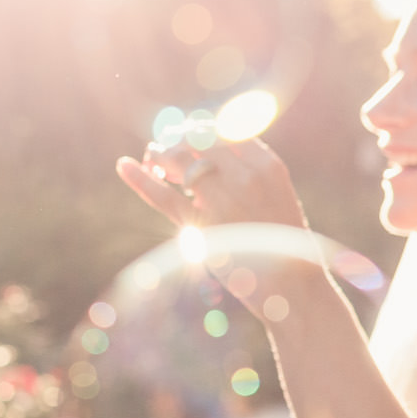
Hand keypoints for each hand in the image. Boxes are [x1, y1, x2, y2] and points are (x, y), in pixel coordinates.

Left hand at [116, 135, 305, 232]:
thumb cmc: (284, 243)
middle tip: (167, 153)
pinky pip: (164, 196)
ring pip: (178, 160)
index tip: (190, 138)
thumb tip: (212, 152)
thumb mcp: (277, 195)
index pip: (224, 129)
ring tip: (152, 160)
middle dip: (178, 141)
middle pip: (198, 139)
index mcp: (267, 165)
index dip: (201, 130)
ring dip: (161, 155)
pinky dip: (140, 179)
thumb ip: (249, 170)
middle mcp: (244, 176)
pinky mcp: (201, 228)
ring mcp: (221, 200)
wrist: (293, 287)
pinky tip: (123, 166)